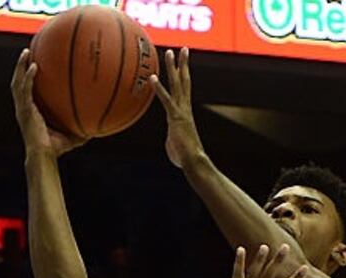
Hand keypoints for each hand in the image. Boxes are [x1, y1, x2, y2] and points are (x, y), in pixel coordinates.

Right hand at [11, 49, 86, 157]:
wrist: (43, 156)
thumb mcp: (73, 136)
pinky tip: (35, 67)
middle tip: (27, 52)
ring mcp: (23, 108)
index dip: (28, 78)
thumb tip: (101, 126)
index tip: (34, 64)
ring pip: (17, 83)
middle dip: (21, 67)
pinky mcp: (24, 110)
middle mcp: (24, 107)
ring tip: (26, 52)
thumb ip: (83, 128)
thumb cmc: (56, 149)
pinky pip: (25, 90)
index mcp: (31, 111)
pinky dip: (29, 78)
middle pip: (18, 82)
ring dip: (20, 67)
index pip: (28, 91)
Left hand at [149, 47, 204, 168]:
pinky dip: (159, 89)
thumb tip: (172, 143)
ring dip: (173, 69)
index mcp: (184, 112)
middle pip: (184, 81)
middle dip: (182, 65)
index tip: (182, 63)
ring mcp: (180, 111)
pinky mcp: (175, 117)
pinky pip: (166, 100)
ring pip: (178, 85)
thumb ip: (173, 137)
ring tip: (170, 53)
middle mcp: (185, 108)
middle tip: (182, 49)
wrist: (193, 161)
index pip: (184, 89)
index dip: (183, 75)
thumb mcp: (175, 144)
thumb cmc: (185, 157)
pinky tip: (152, 78)